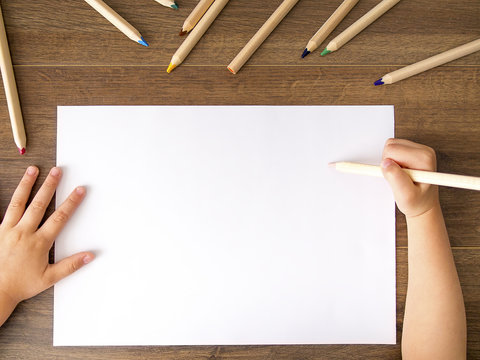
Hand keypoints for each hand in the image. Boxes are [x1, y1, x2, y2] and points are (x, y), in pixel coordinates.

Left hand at [0, 166, 93, 321]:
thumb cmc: (20, 285)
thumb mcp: (49, 278)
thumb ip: (70, 265)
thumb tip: (89, 256)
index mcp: (38, 242)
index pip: (59, 217)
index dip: (71, 202)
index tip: (79, 190)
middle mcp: (23, 233)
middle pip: (39, 204)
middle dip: (50, 186)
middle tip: (57, 171)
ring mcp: (8, 230)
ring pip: (19, 202)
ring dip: (27, 184)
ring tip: (33, 170)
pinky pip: (5, 210)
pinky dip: (10, 198)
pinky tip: (15, 190)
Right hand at [381, 138, 439, 217]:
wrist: (423, 204)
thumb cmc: (417, 201)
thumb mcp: (405, 196)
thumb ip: (395, 178)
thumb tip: (385, 163)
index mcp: (424, 158)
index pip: (392, 150)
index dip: (389, 166)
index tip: (398, 178)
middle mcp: (424, 151)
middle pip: (391, 145)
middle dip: (389, 163)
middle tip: (399, 177)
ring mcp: (419, 149)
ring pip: (391, 145)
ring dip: (390, 162)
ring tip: (401, 175)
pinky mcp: (413, 150)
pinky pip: (393, 149)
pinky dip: (393, 161)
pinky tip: (401, 171)